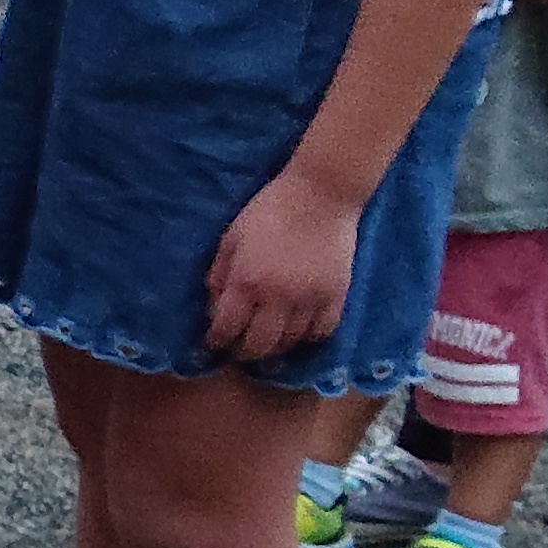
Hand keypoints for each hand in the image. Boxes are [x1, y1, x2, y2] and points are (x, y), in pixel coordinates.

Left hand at [199, 166, 360, 365]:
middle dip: (243, 353)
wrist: (320, 194)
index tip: (212, 344)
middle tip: (238, 351)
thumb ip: (220, 271)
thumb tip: (211, 303)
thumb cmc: (270, 209)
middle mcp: (277, 297)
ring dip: (275, 349)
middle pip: (258, 345)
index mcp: (246, 281)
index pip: (227, 328)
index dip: (216, 341)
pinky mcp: (336, 295)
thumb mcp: (232, 236)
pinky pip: (322, 331)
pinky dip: (308, 338)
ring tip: (266, 345)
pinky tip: (299, 334)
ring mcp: (309, 299)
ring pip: (290, 342)